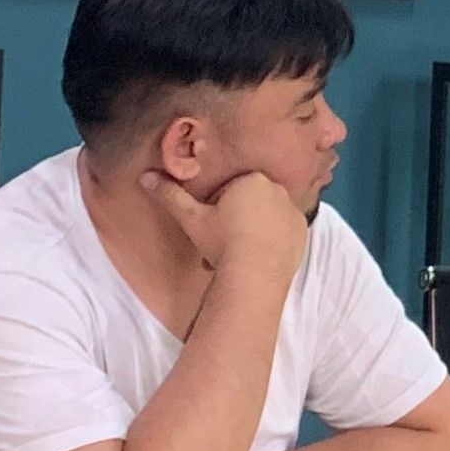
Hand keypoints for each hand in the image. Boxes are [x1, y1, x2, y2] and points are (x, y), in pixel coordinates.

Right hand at [146, 166, 310, 283]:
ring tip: (238, 252)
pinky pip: (283, 231)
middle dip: (235, 218)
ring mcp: (294, 211)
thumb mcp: (192, 218)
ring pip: (266, 216)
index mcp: (252, 180)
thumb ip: (170, 196)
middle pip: (250, 201)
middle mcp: (278, 190)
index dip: (217, 208)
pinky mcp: (303, 232)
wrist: (256, 274)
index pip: (230, 188)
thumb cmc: (223, 242)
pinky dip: (271, 240)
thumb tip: (146, 176)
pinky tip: (258, 256)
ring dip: (253, 229)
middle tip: (222, 241)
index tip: (212, 226)